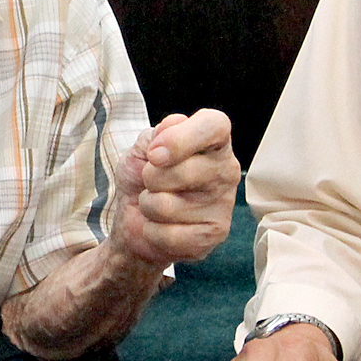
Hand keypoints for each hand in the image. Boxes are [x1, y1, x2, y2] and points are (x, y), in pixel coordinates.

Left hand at [114, 110, 240, 268]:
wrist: (135, 219)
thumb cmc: (145, 178)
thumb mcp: (142, 149)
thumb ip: (156, 134)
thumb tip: (172, 127)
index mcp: (213, 141)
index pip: (214, 126)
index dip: (180, 139)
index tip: (154, 155)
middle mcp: (226, 169)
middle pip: (183, 170)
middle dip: (151, 178)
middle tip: (152, 182)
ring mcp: (224, 203)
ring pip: (167, 206)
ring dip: (149, 206)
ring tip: (157, 205)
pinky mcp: (215, 234)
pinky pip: (169, 234)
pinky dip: (153, 231)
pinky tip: (162, 226)